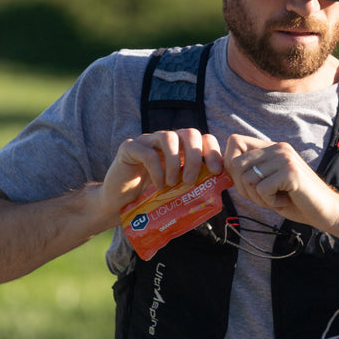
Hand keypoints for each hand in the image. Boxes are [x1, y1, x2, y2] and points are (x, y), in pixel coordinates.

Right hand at [99, 128, 223, 217]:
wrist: (118, 205)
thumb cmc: (149, 199)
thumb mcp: (177, 193)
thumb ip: (195, 187)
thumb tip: (220, 191)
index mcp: (181, 149)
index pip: (203, 139)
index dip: (213, 152)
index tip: (216, 172)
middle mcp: (166, 141)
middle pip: (189, 133)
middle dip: (195, 156)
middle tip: (191, 180)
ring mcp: (147, 141)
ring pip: (169, 137)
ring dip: (175, 162)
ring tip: (172, 184)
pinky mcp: (129, 147)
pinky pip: (147, 152)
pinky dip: (157, 170)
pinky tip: (157, 186)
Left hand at [224, 134, 338, 229]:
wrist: (326, 211)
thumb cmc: (295, 200)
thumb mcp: (268, 182)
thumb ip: (250, 172)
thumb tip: (222, 167)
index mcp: (272, 147)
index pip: (234, 141)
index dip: (229, 163)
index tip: (242, 182)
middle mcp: (278, 148)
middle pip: (236, 164)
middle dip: (244, 188)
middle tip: (265, 197)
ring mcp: (285, 158)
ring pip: (248, 179)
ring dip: (259, 197)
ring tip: (277, 198)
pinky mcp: (290, 172)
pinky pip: (262, 190)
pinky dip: (270, 202)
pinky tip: (285, 201)